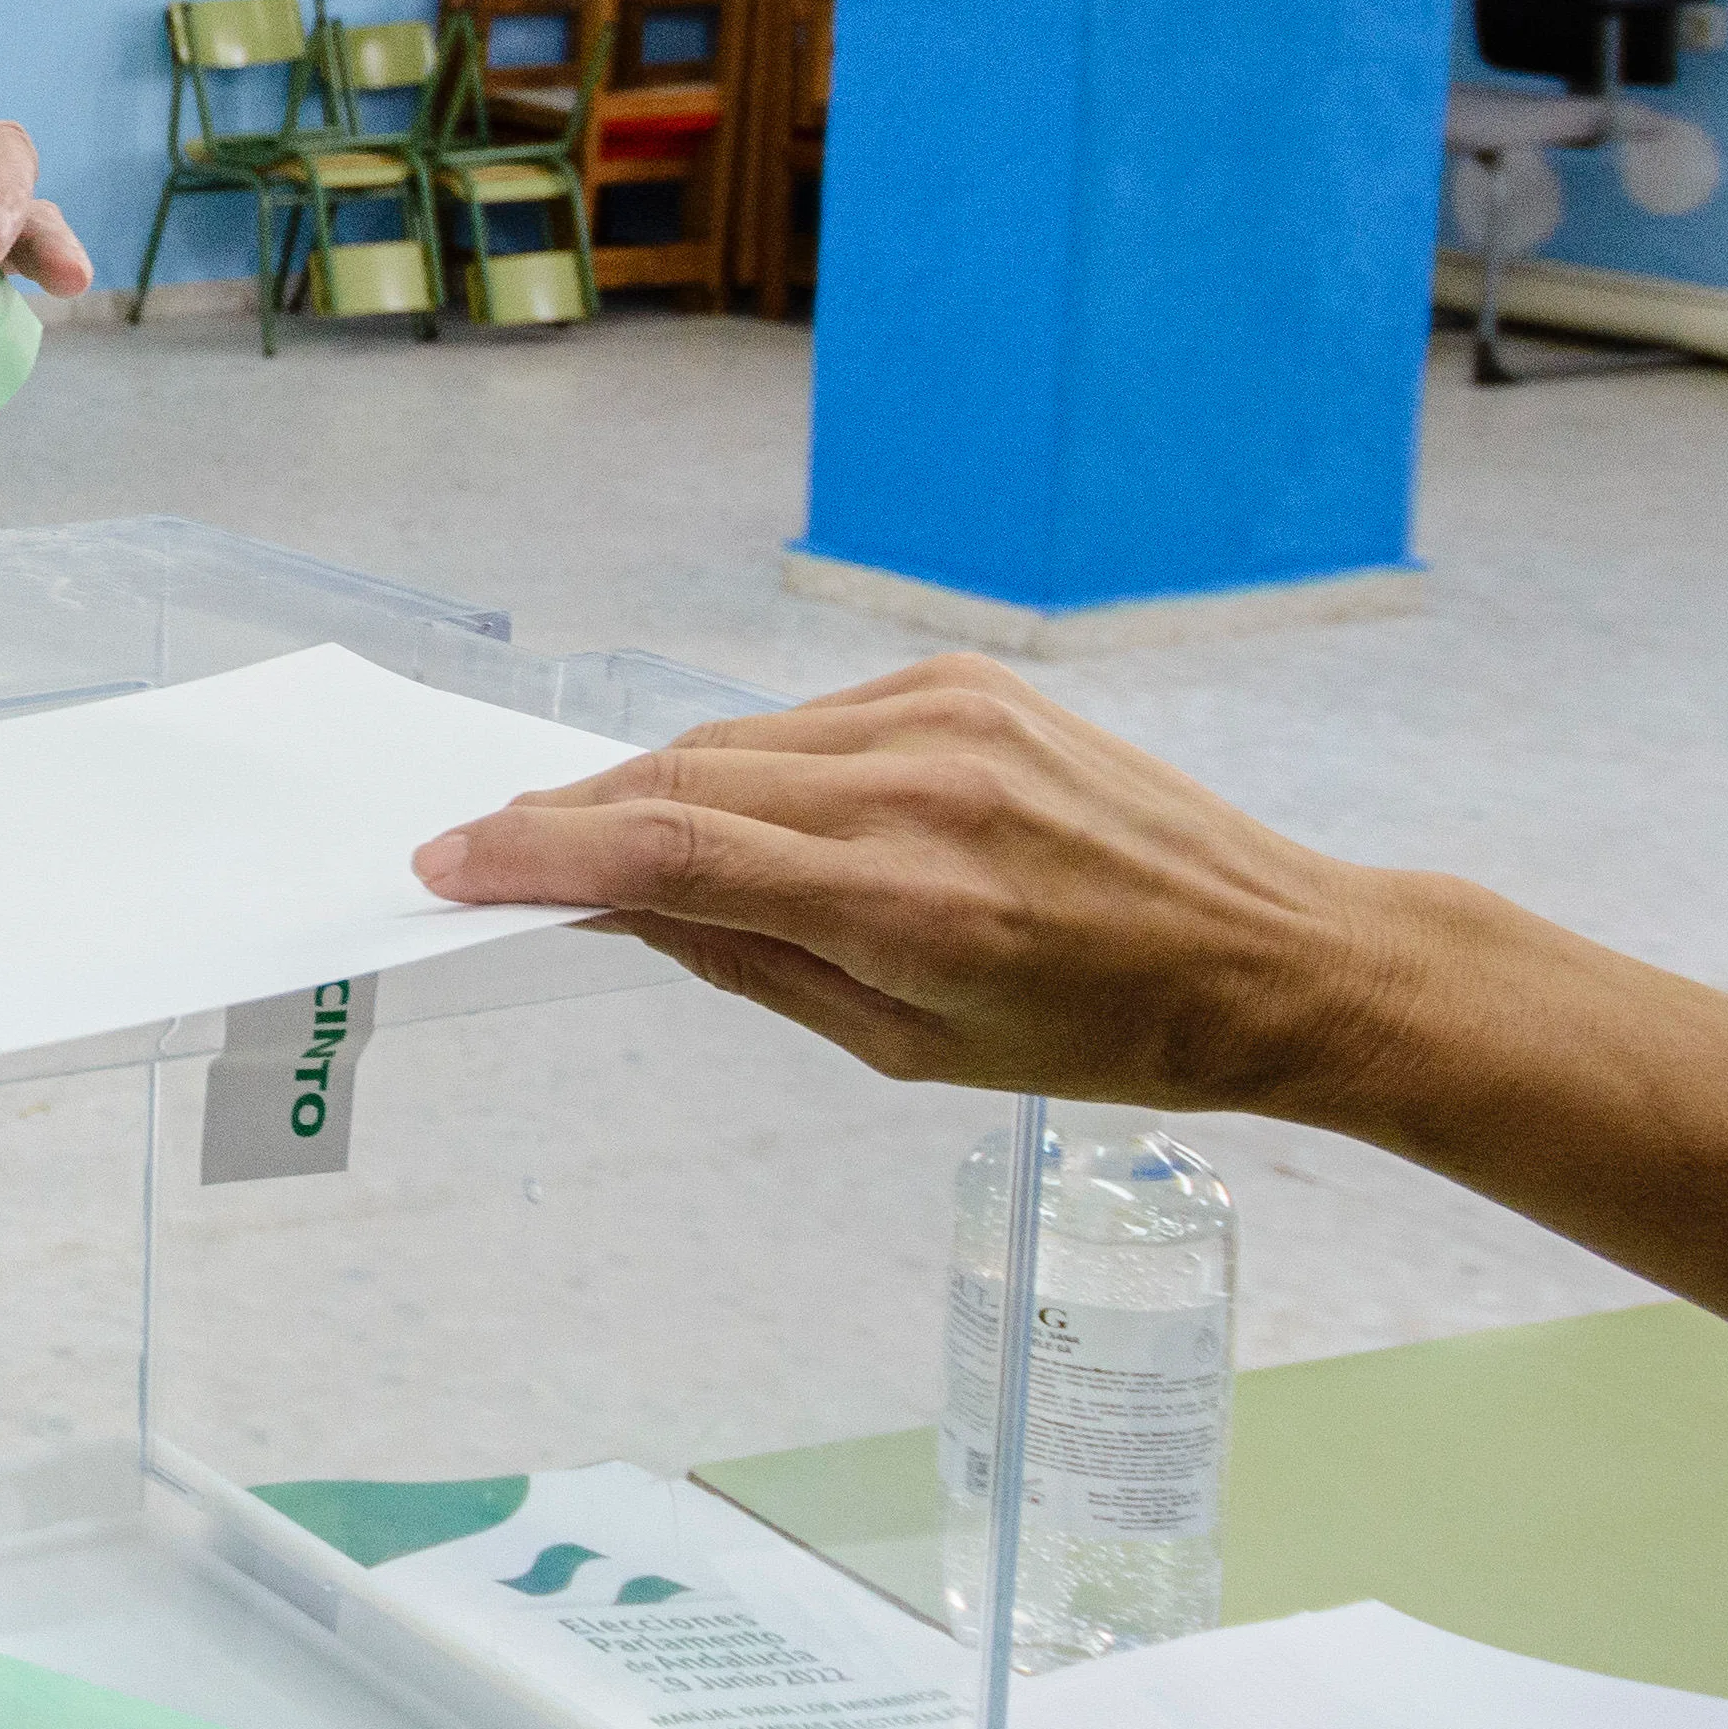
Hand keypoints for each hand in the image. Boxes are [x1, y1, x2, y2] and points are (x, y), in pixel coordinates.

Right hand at [408, 654, 1409, 1116]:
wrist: (1275, 954)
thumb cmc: (1103, 1031)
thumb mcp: (908, 1046)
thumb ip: (749, 963)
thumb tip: (617, 906)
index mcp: (905, 901)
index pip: (667, 850)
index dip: (537, 854)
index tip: (452, 863)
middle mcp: (919, 786)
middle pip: (678, 776)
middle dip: (577, 819)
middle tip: (504, 855)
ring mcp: (944, 715)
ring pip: (735, 740)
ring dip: (666, 788)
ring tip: (631, 846)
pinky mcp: (965, 682)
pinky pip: (808, 719)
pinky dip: (762, 764)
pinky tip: (771, 817)